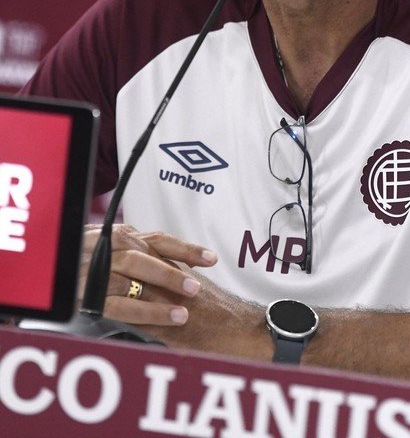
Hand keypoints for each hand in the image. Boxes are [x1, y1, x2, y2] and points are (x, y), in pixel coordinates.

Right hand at [79, 224, 216, 326]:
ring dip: (159, 299)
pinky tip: (163, 320)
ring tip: (184, 312)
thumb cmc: (89, 264)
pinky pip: (116, 305)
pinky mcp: (84, 296)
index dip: (186, 248)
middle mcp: (106, 249)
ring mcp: (93, 271)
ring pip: (129, 281)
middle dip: (171, 273)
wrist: (50, 272)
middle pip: (143, 257)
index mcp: (120, 236)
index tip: (212, 258)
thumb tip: (185, 262)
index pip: (158, 239)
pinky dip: (142, 313)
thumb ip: (143, 253)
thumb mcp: (114, 251)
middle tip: (196, 288)